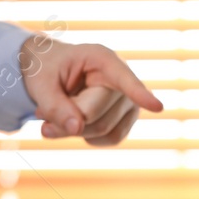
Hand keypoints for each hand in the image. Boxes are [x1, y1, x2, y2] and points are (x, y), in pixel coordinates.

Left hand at [21, 36, 162, 145]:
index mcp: (102, 59)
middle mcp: (122, 79)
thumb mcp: (40, 84)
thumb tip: (77, 128)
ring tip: (52, 116)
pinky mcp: (127, 119)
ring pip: (105, 131)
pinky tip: (74, 122)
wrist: (51, 72)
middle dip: (69, 121)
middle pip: (98, 114)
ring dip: (74, 131)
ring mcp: (129, 100)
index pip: (123, 79)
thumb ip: (55, 106)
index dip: (139, 94)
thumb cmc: (47, 70)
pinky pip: (111, 139)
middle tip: (40, 117)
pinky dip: (88, 137)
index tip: (158, 107)